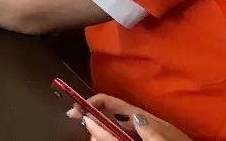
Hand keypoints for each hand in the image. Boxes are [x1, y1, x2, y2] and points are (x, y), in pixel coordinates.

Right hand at [68, 95, 189, 140]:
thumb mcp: (164, 140)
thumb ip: (149, 131)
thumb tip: (133, 116)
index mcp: (142, 116)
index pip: (110, 102)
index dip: (90, 103)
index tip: (75, 111)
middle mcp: (137, 123)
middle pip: (106, 116)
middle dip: (92, 122)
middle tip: (85, 132)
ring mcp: (137, 134)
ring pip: (111, 130)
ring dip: (99, 134)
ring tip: (95, 139)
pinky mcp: (137, 140)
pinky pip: (117, 138)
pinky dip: (108, 139)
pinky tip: (104, 140)